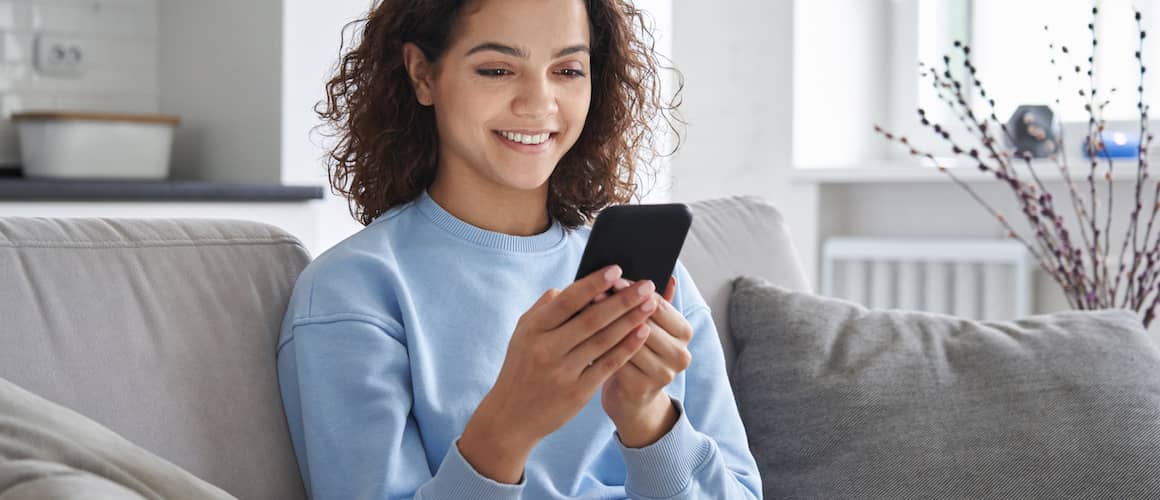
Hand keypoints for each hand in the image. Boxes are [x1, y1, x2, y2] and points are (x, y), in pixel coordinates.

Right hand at [459, 265, 658, 482]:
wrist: (511, 417)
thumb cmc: (520, 368)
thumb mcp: (522, 334)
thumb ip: (544, 309)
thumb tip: (570, 287)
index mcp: (533, 330)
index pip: (567, 301)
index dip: (593, 283)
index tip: (617, 269)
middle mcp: (546, 350)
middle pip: (591, 319)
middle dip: (622, 300)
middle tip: (646, 285)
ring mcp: (563, 372)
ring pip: (603, 341)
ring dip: (630, 321)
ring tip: (650, 305)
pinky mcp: (577, 393)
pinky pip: (608, 365)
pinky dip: (626, 348)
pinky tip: (642, 333)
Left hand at [596, 276, 693, 446]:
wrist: (633, 399)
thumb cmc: (639, 353)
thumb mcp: (651, 326)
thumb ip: (656, 302)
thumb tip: (666, 274)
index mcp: (684, 332)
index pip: (659, 304)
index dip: (633, 291)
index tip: (612, 278)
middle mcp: (680, 354)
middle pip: (644, 322)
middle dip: (616, 306)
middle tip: (593, 292)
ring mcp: (662, 374)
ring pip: (628, 342)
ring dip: (605, 325)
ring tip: (584, 311)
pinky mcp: (641, 388)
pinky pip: (616, 362)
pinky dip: (598, 347)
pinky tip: (582, 336)